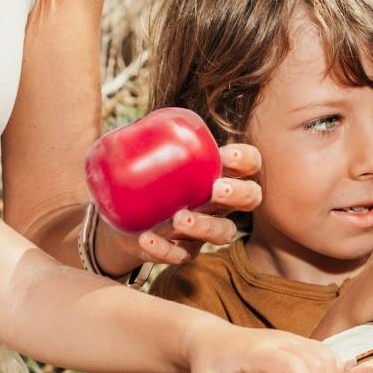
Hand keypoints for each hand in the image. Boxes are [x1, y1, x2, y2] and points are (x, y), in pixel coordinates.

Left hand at [116, 143, 263, 268]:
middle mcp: (219, 202)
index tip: (226, 157)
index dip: (246, 160)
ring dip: (206, 227)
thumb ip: (147, 138)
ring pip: (223, 233)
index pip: (249, 163)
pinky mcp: (181, 251)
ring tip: (180, 219)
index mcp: (217, 171)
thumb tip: (125, 117)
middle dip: (239, 194)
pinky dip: (164, 249)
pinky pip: (181, 255)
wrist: (122, 220)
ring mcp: (203, 230)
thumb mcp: (148, 156)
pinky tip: (146, 239)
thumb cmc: (145, 179)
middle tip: (217, 190)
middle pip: (250, 199)